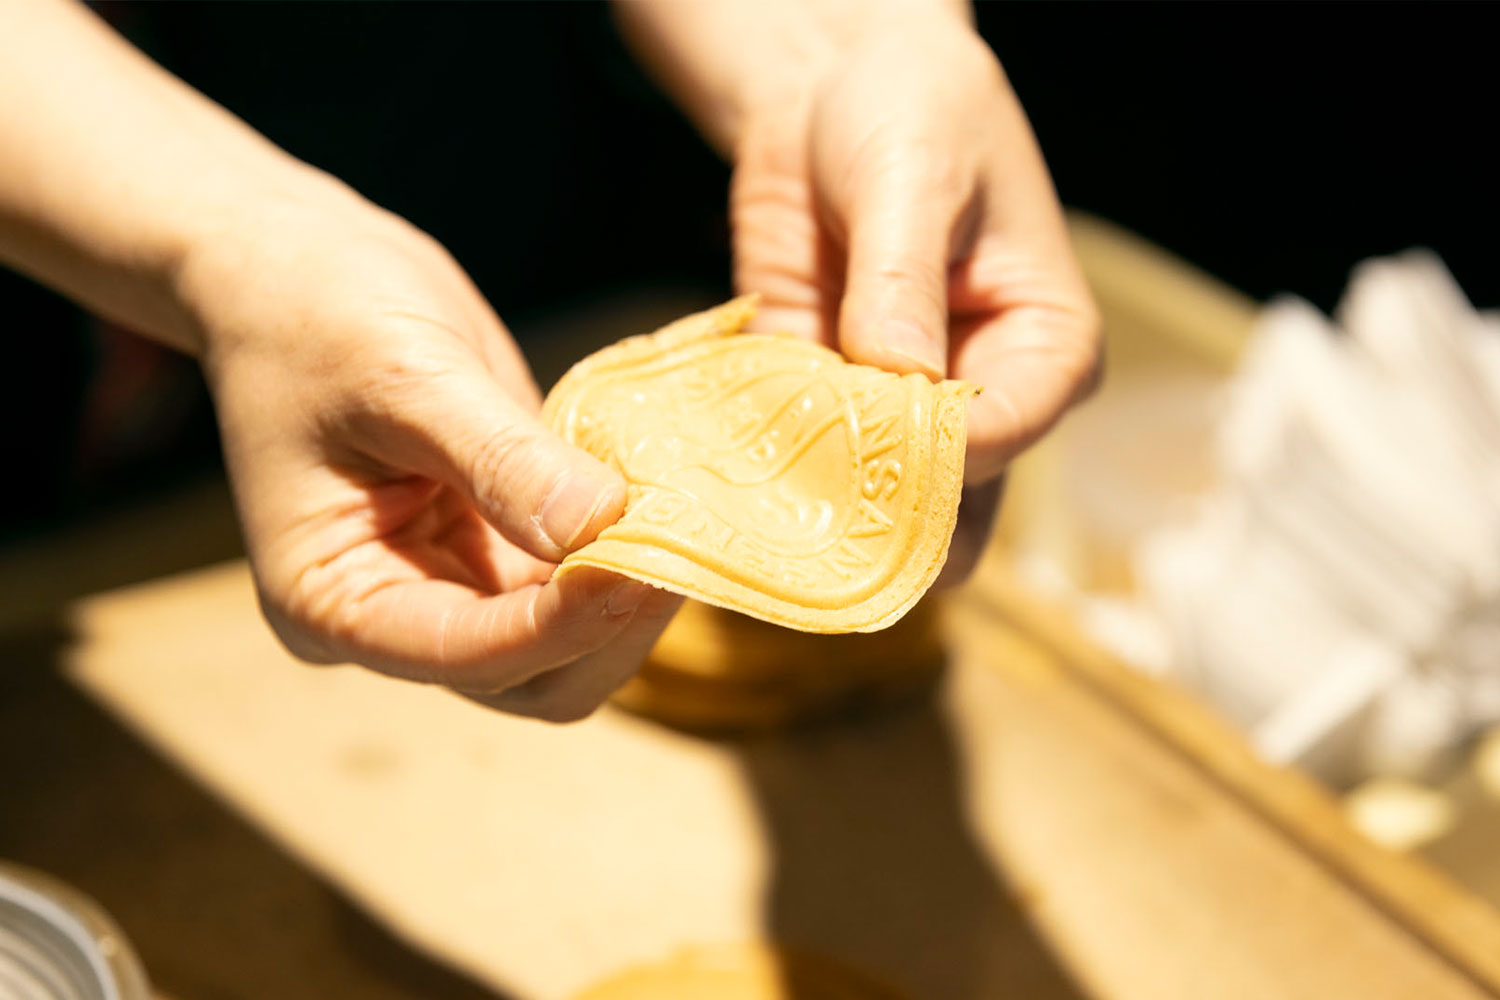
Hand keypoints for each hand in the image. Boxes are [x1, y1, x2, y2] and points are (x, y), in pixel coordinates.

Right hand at [184, 182, 681, 720]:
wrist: (304, 268)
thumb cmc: (321, 313)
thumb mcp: (407, 376)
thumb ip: (501, 459)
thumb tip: (603, 526)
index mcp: (332, 600)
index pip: (465, 654)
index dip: (562, 624)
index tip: (644, 566)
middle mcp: (393, 616)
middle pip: (530, 678)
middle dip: (609, 624)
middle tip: (686, 548)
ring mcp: (450, 587)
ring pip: (567, 643)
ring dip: (630, 595)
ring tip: (686, 523)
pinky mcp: (497, 547)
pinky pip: (575, 580)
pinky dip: (624, 552)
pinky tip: (666, 503)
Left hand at [730, 17, 1100, 577]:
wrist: (831, 86)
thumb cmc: (909, 110)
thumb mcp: (913, 176)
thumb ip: (902, 281)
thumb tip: (896, 376)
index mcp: (1044, 348)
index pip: (1000, 434)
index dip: (928, 455)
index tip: (855, 445)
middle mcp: (982, 396)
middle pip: (943, 499)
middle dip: (874, 514)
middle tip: (802, 521)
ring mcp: (899, 410)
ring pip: (868, 502)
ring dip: (810, 505)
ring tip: (754, 510)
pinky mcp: (822, 401)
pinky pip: (794, 455)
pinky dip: (759, 467)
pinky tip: (720, 473)